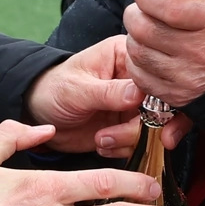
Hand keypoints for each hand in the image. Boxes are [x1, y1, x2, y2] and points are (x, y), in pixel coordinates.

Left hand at [26, 34, 163, 157]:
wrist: (38, 114)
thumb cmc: (54, 89)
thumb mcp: (77, 89)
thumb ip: (108, 92)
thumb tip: (138, 92)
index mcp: (128, 56)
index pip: (159, 74)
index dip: (165, 97)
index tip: (156, 118)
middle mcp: (137, 80)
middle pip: (165, 104)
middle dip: (151, 127)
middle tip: (131, 138)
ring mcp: (135, 105)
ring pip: (155, 127)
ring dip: (130, 140)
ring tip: (101, 138)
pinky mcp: (129, 127)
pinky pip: (142, 143)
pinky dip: (124, 149)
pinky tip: (102, 145)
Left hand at [123, 0, 204, 109]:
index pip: (169, 8)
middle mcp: (200, 51)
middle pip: (147, 30)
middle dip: (135, 14)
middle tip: (139, 9)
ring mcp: (186, 76)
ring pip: (139, 53)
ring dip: (134, 37)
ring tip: (143, 30)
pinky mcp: (176, 95)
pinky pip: (141, 77)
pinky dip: (137, 62)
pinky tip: (146, 53)